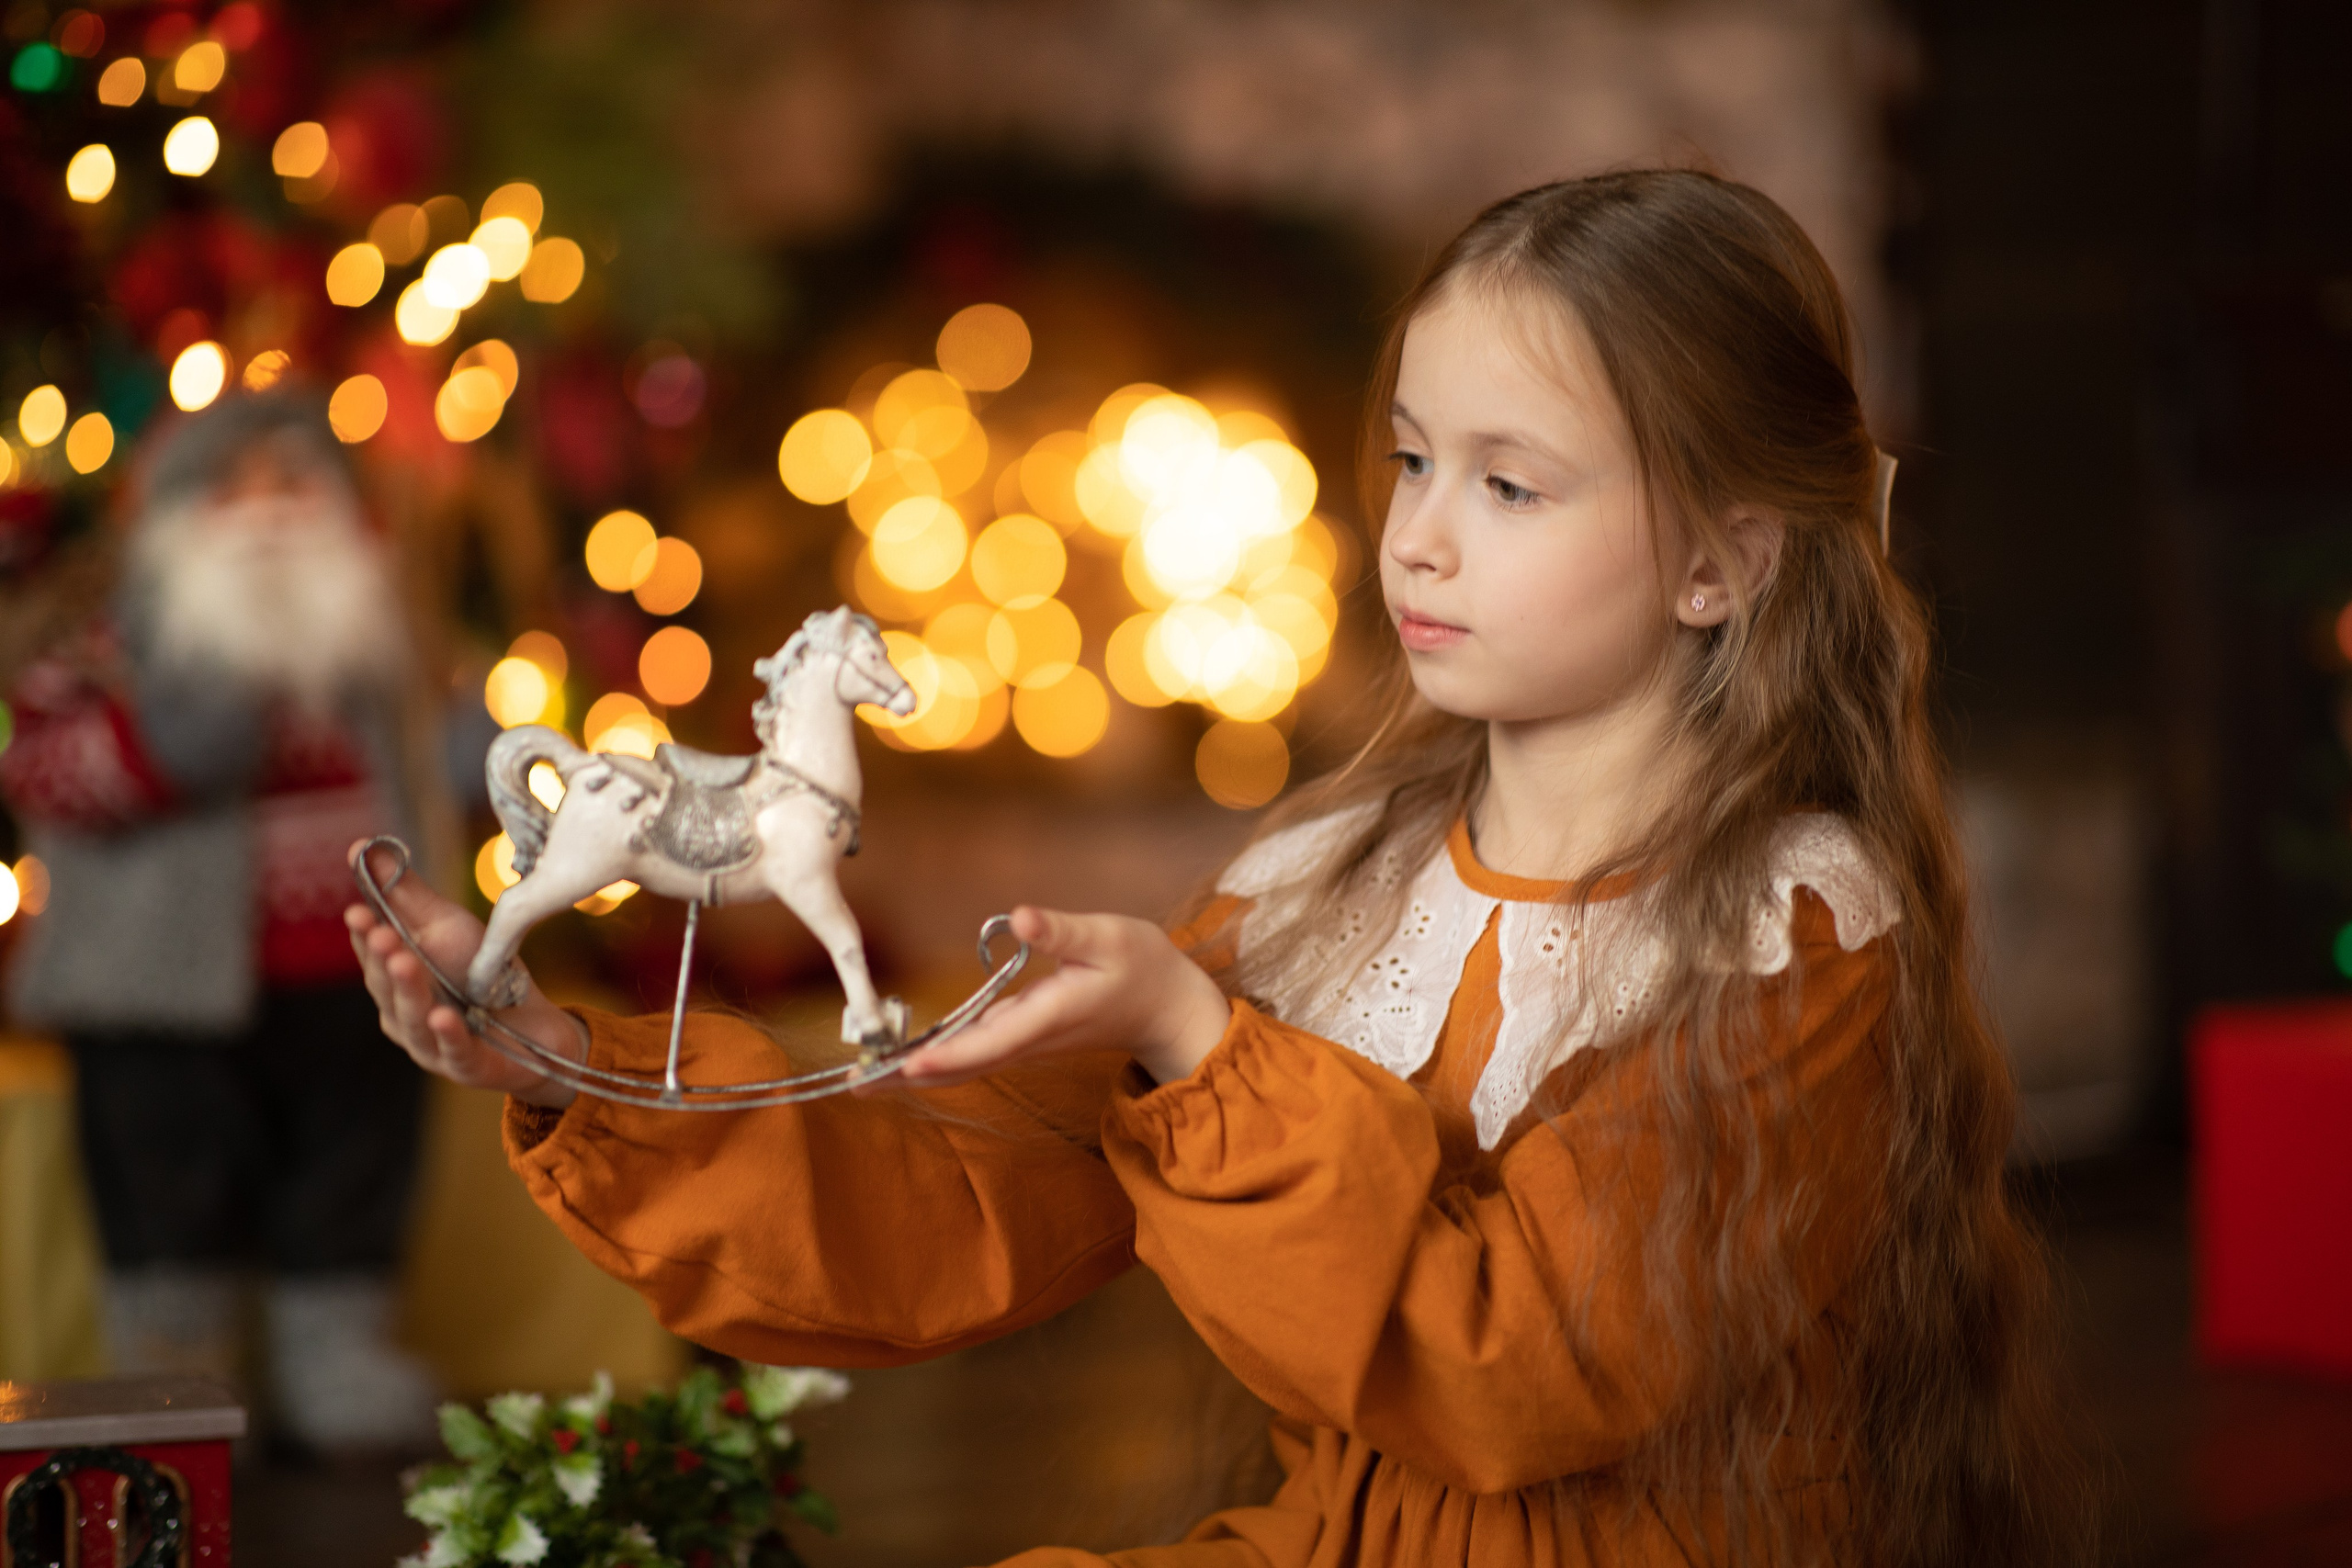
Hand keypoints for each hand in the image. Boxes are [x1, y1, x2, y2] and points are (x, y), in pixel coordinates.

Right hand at [343, 841, 585, 1108]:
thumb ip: (403, 893)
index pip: (372, 956)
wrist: (534, 1026)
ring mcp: (430, 1045)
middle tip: (381, 934)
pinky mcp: (465, 1065)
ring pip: (412, 1018)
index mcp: (393, 982)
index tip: (358, 912)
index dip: (363, 935)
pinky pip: (453, 1050)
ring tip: (404, 962)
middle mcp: (402, 1015)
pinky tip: (443, 1016)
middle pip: (386, 988)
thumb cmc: (481, 974)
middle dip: (382, 960)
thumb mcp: (445, 926)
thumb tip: (357, 845)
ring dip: (408, 990)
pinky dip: (446, 1034)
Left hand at [893, 906, 1231, 1089]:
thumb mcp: (1107, 936)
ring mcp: (1024, 1041)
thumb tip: (1018, 918)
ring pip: (963, 1064)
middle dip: (909, 1076)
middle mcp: (1029, 1037)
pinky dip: (935, 1059)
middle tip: (856, 1086)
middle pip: (962, 1065)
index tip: (908, 1064)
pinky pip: (971, 1053)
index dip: (948, 1054)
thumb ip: (1061, 931)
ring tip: (864, 1080)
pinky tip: (905, 1058)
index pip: (990, 1041)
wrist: (1165, 1007)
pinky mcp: (1022, 1035)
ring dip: (915, 1072)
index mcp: (1048, 1016)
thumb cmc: (1141, 967)